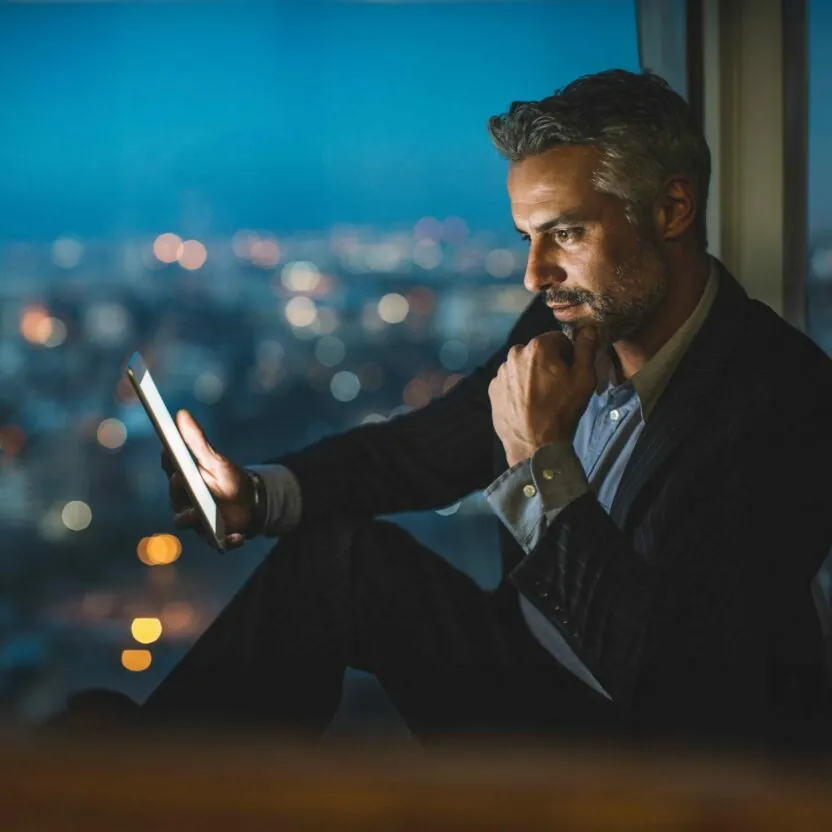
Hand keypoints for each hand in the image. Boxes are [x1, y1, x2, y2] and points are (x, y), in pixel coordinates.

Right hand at [160, 410, 253, 549]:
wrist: (249, 503)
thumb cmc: (227, 479)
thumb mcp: (215, 459)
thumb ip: (197, 440)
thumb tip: (181, 413)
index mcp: (182, 480)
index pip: (170, 467)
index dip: (168, 459)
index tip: (168, 449)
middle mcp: (183, 502)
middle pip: (175, 497)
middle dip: (177, 489)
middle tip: (180, 477)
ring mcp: (196, 521)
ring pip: (186, 522)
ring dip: (192, 519)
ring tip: (200, 514)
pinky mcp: (214, 537)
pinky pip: (217, 542)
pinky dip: (228, 541)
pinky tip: (238, 537)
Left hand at [488, 325, 597, 466]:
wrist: (533, 445)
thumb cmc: (562, 410)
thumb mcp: (583, 378)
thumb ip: (586, 348)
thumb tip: (588, 328)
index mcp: (537, 346)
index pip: (558, 339)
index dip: (568, 355)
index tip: (570, 373)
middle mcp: (514, 353)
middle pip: (538, 352)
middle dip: (548, 364)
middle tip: (556, 387)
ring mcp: (500, 372)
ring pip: (522, 366)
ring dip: (532, 375)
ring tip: (540, 398)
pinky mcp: (492, 388)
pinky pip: (510, 381)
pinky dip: (518, 388)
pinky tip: (526, 404)